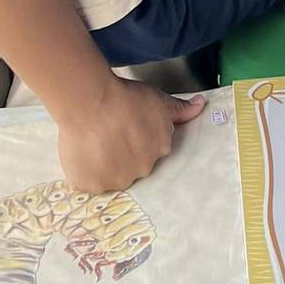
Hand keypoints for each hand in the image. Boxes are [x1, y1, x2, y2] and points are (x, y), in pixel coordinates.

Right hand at [57, 77, 204, 192]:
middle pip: (133, 165)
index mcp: (160, 149)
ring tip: (93, 139)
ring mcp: (117, 180)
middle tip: (109, 131)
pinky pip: (88, 182)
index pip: (151, 148)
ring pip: (110, 175)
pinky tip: (83, 151)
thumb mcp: (159, 100)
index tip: (126, 126)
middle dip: (122, 152)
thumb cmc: (125, 97)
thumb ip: (180, 109)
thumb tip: (201, 105)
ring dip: (103, 163)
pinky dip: (85, 170)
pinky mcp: (93, 186)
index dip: (137, 136)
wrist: (92, 102)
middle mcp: (142, 170)